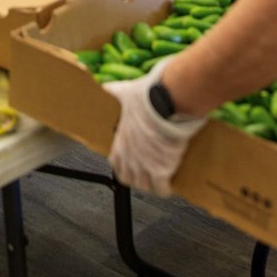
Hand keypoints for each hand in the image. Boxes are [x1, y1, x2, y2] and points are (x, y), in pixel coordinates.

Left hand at [104, 59, 205, 194]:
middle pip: (130, 179)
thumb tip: (107, 88)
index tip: (131, 163)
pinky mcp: (161, 171)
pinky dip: (165, 189)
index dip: (124, 166)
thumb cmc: (146, 98)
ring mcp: (144, 166)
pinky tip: (169, 186)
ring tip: (159, 181)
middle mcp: (129, 158)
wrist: (165, 102)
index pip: (115, 165)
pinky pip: (161, 189)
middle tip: (148, 173)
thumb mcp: (124, 94)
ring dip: (151, 185)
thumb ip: (115, 93)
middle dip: (138, 178)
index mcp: (120, 143)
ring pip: (145, 186)